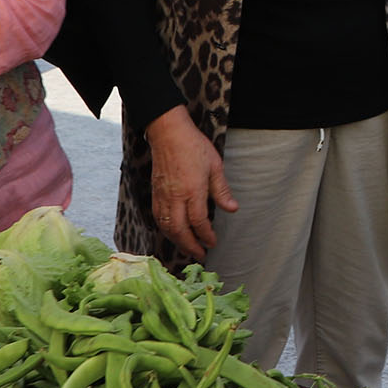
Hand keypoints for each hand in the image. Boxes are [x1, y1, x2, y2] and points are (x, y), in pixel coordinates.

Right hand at [147, 106, 235, 258]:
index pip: (198, 222)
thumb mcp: (214, 166)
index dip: (206, 236)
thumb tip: (232, 209)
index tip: (212, 243)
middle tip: (200, 254)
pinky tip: (173, 232)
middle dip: (190, 246)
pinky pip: (158, 218)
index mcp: (192, 191)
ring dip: (177, 241)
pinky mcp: (155, 193)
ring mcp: (163, 196)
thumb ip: (221, 190)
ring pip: (167, 227)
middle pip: (179, 230)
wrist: (168, 133)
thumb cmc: (193, 146)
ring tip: (188, 247)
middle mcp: (175, 197)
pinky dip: (166, 230)